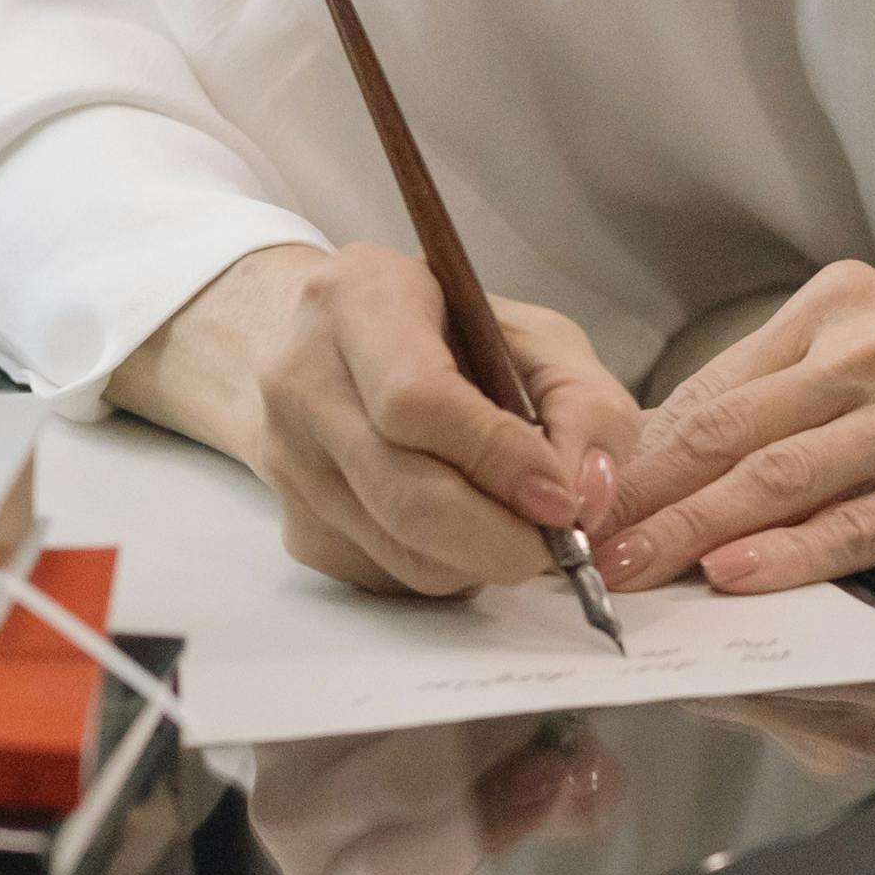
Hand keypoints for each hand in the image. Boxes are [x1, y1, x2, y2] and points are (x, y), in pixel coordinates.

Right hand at [115, 240, 643, 596]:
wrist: (334, 349)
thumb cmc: (446, 334)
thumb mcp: (534, 335)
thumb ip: (584, 404)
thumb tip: (585, 494)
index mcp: (359, 300)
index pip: (417, 400)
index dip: (497, 459)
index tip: (561, 498)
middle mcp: (303, 379)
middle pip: (404, 495)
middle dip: (500, 536)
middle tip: (559, 544)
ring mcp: (289, 460)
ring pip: (400, 552)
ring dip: (480, 559)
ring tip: (516, 527)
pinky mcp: (298, 525)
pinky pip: (388, 574)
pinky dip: (446, 567)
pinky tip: (461, 524)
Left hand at [598, 260, 874, 595]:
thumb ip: (789, 396)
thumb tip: (676, 455)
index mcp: (838, 307)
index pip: (712, 386)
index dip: (639, 449)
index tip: (583, 494)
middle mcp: (871, 348)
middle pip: (727, 428)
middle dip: (644, 492)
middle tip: (581, 541)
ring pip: (779, 476)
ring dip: (694, 529)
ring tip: (634, 569)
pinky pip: (859, 522)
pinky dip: (791, 552)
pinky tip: (737, 576)